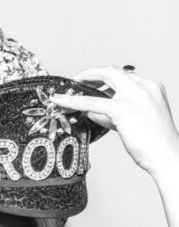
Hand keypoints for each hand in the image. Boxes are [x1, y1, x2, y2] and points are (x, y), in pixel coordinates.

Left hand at [52, 67, 178, 179]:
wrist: (167, 155)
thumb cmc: (153, 143)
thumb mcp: (134, 122)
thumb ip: (114, 114)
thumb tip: (92, 112)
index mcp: (151, 88)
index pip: (124, 77)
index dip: (105, 79)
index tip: (92, 85)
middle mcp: (144, 87)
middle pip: (113, 71)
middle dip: (92, 73)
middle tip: (76, 81)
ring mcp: (135, 96)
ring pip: (103, 78)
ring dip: (83, 81)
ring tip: (66, 91)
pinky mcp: (123, 109)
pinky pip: (92, 102)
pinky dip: (73, 100)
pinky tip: (60, 101)